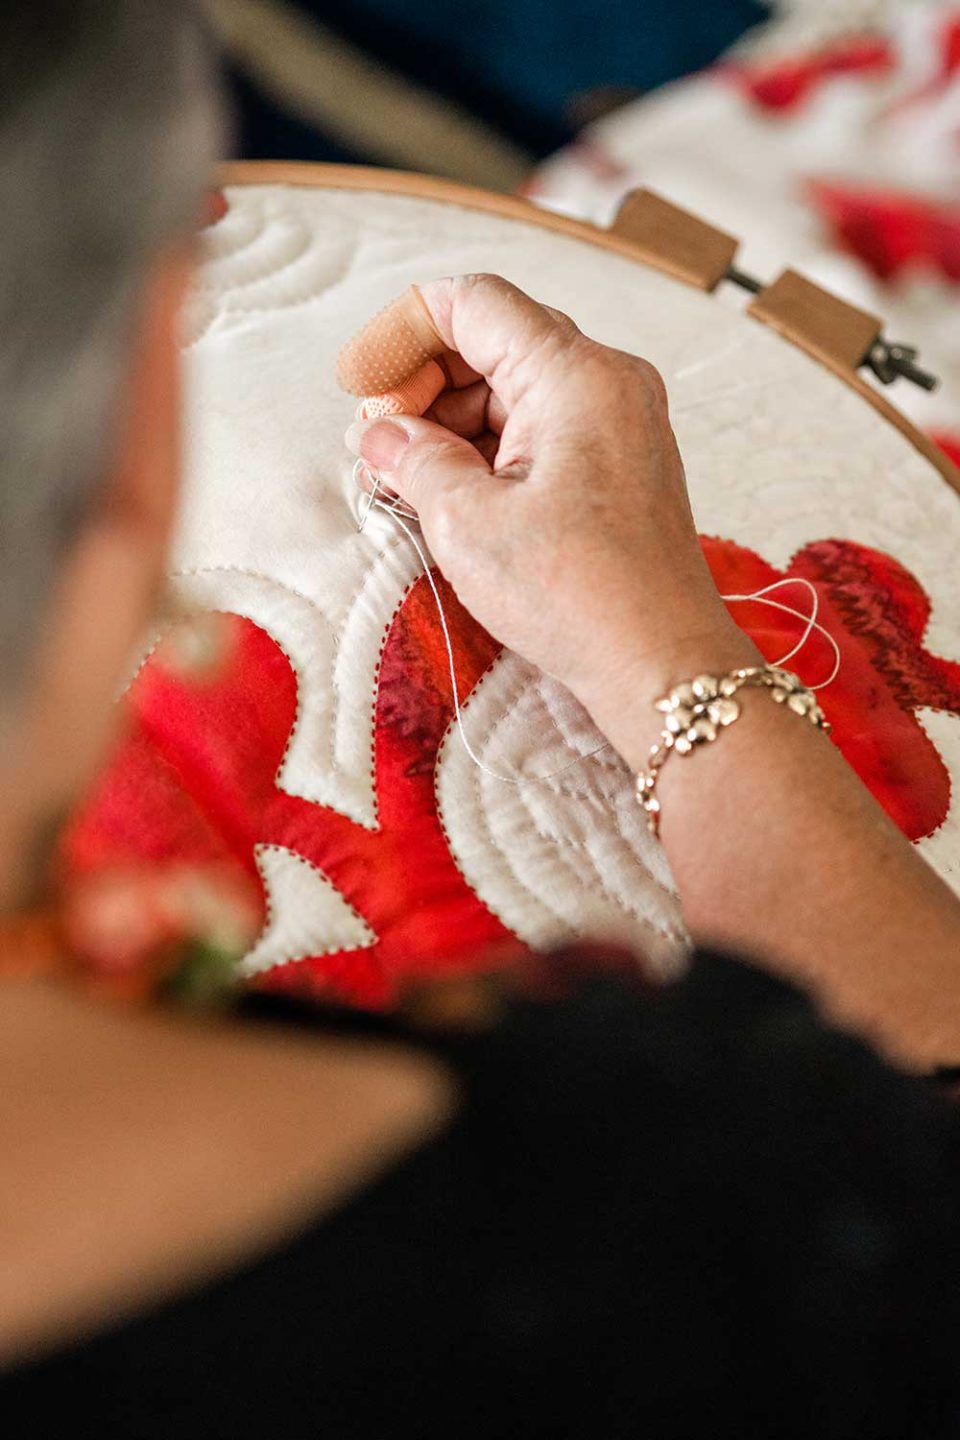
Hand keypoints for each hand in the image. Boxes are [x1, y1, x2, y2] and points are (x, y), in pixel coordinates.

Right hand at [344, 274, 755, 740]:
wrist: (662, 665)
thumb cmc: (579, 598)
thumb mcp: (469, 524)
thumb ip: (413, 459)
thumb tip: (380, 433)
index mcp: (576, 376)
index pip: (473, 303)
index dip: (402, 334)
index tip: (360, 387)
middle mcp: (609, 383)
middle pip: (494, 342)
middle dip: (423, 386)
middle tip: (377, 449)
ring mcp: (621, 423)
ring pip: (515, 389)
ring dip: (452, 424)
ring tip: (406, 484)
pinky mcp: (621, 464)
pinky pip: (542, 430)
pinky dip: (490, 451)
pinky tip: (452, 497)